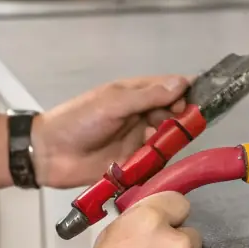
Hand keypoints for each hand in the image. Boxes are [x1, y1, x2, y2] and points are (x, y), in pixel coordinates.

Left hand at [30, 75, 190, 189]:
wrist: (49, 154)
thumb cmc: (78, 120)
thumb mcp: (113, 103)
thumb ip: (147, 96)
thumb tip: (181, 84)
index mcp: (134, 94)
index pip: (168, 88)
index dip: (184, 91)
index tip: (200, 98)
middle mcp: (139, 115)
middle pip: (172, 115)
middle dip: (180, 119)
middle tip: (180, 125)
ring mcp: (137, 140)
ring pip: (166, 139)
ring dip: (168, 141)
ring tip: (160, 143)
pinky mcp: (133, 164)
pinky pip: (155, 162)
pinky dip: (159, 162)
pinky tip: (155, 161)